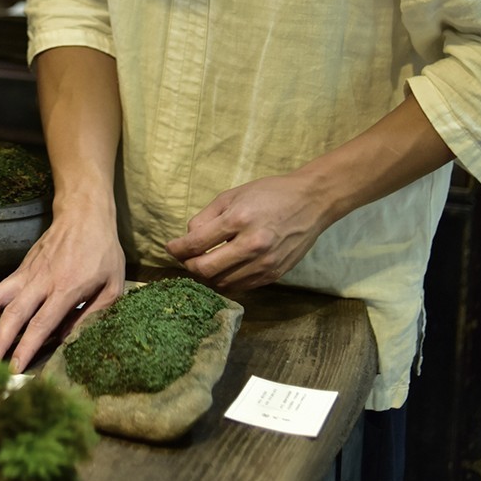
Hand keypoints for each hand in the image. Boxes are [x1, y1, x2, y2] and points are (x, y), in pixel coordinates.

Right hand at [0, 208, 125, 370]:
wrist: (84, 215)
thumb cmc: (103, 251)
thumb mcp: (113, 285)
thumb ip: (94, 314)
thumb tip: (68, 339)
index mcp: (66, 288)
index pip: (40, 323)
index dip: (25, 348)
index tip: (14, 368)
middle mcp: (41, 281)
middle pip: (12, 315)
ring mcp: (26, 273)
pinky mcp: (20, 268)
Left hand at [165, 174, 329, 294]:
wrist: (311, 202)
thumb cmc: (269, 194)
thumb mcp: (233, 195)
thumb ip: (206, 217)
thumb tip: (188, 238)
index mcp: (238, 220)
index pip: (197, 244)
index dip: (177, 249)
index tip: (170, 247)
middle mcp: (252, 245)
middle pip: (205, 269)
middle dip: (189, 265)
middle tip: (185, 257)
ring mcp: (264, 263)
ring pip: (222, 282)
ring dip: (207, 275)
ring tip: (204, 262)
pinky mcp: (273, 275)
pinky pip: (241, 286)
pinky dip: (226, 280)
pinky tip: (224, 268)